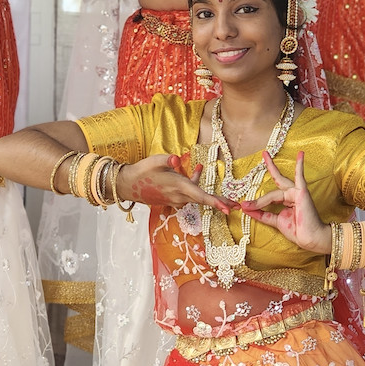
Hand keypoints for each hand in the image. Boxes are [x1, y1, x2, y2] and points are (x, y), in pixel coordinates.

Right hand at [117, 154, 237, 213]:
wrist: (128, 186)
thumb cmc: (142, 172)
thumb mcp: (154, 161)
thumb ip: (168, 159)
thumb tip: (178, 157)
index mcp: (178, 187)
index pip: (200, 196)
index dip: (215, 202)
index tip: (228, 208)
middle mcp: (179, 196)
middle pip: (203, 199)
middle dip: (220, 201)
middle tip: (236, 206)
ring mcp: (175, 199)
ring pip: (195, 195)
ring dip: (203, 188)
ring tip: (198, 167)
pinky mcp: (172, 198)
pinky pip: (188, 194)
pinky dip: (192, 184)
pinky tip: (192, 170)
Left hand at [240, 151, 329, 252]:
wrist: (309, 238)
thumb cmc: (297, 231)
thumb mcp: (275, 221)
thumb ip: (261, 214)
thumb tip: (246, 208)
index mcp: (286, 200)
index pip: (270, 196)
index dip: (257, 202)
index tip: (245, 206)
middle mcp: (291, 193)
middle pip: (277, 179)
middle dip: (270, 166)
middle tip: (264, 153)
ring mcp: (297, 192)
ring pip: (274, 194)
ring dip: (261, 201)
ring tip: (250, 205)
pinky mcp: (302, 193)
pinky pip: (299, 177)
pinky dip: (299, 166)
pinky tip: (300, 155)